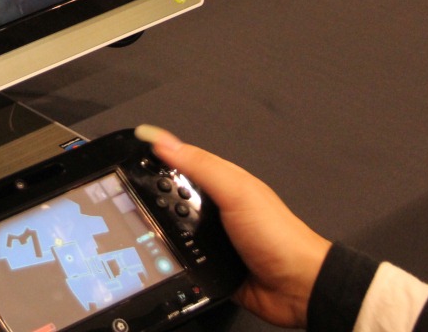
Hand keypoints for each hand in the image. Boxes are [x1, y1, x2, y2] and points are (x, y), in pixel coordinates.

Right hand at [135, 126, 330, 328]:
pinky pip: (183, 258)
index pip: (183, 161)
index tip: (130, 154)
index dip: (158, 156)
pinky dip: (174, 258)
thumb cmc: (278, 236)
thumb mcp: (236, 191)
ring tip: (144, 229)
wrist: (297, 287)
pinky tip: (164, 258)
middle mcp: (218, 208)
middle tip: (132, 197)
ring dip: (163, 230)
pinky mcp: (210, 266)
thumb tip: (165, 142)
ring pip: (175, 228)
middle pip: (175, 196)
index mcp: (224, 182)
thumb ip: (201, 166)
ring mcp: (214, 238)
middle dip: (155, 197)